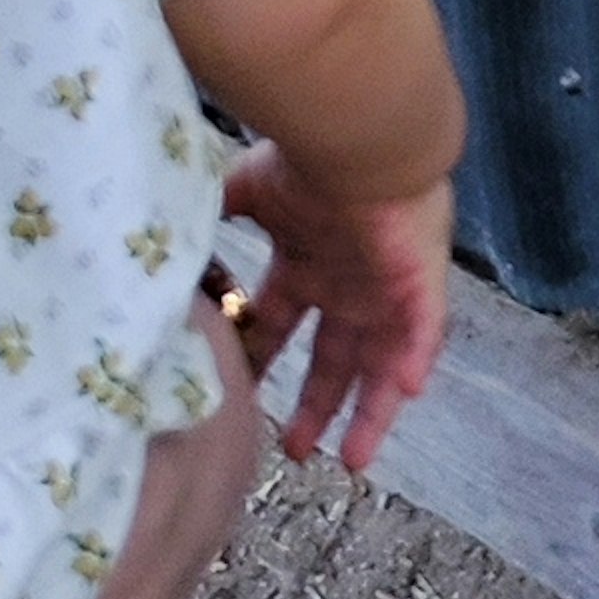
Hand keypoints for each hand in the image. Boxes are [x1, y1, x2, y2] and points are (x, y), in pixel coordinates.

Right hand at [224, 151, 453, 472]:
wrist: (358, 136)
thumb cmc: (306, 161)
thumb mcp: (248, 190)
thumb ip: (218, 213)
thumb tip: (174, 231)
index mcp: (308, 265)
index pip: (282, 325)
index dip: (262, 362)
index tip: (238, 397)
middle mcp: (347, 287)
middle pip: (333, 362)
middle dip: (316, 408)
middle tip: (293, 451)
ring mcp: (386, 291)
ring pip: (381, 367)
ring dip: (368, 413)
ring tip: (350, 461)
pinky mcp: (420, 283)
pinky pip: (424, 332)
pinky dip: (415, 361)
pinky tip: (405, 393)